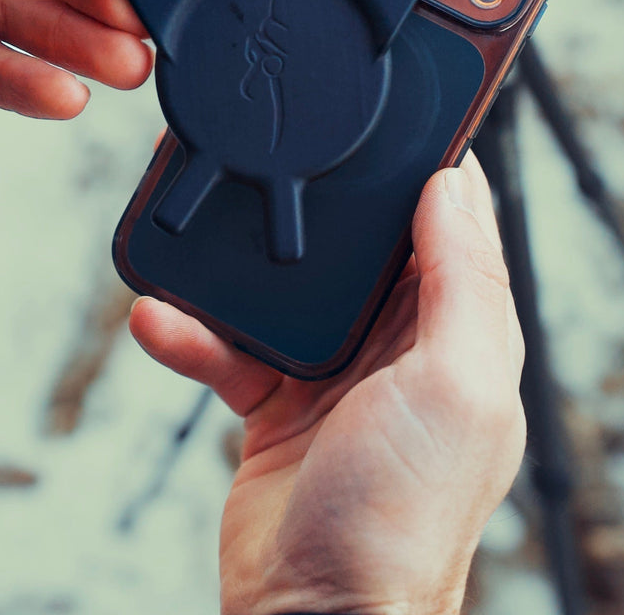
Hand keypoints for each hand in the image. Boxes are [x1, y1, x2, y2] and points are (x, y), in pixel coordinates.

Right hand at [130, 155, 524, 614]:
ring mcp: (335, 376)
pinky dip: (192, 332)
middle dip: (312, 203)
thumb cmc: (402, 518)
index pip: (447, 223)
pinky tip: (161, 321)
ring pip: (282, 289)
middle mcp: (402, 348)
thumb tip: (452, 183)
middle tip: (266, 148)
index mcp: (460, 335)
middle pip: (357, 243)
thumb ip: (462, 282)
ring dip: (234, 269)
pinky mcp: (274, 405)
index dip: (419, 164)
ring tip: (195, 236)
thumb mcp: (456, 385)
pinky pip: (227, 346)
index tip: (384, 106)